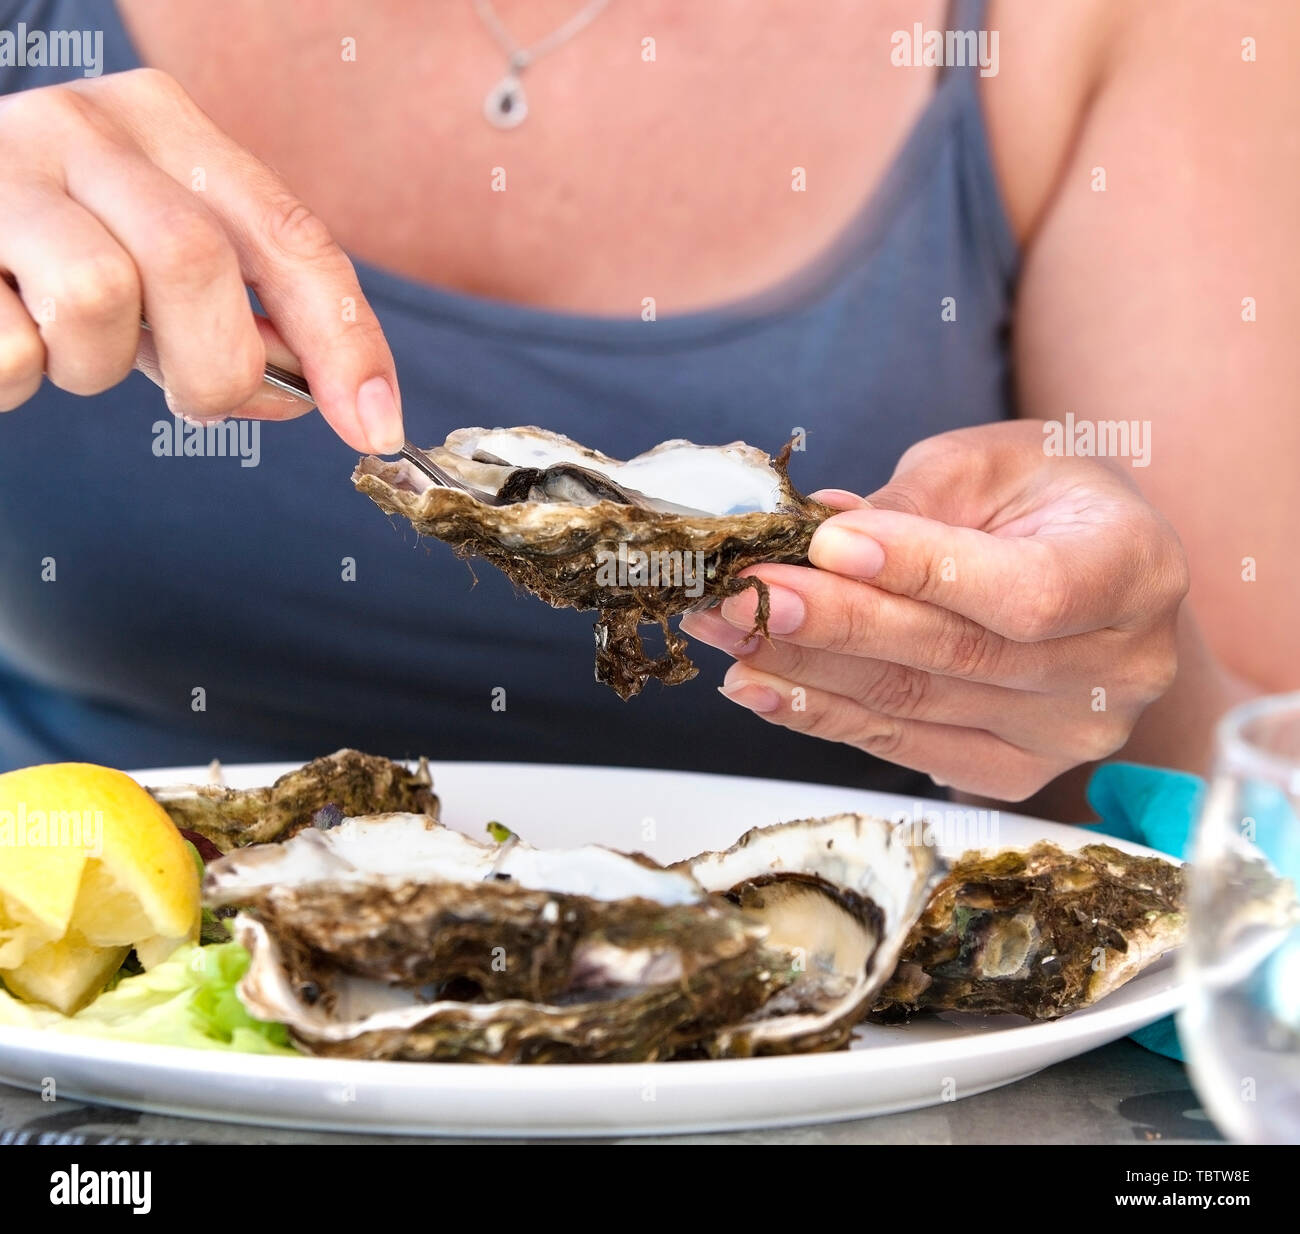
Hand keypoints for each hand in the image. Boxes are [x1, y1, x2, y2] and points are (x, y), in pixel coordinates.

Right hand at [0, 69, 402, 451]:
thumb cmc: (53, 248)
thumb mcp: (157, 261)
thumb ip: (235, 313)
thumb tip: (318, 394)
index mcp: (167, 127)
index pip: (289, 234)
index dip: (345, 340)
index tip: (374, 425)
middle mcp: (86, 125)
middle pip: (197, 263)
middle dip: (215, 369)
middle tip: (192, 399)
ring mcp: (2, 166)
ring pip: (99, 299)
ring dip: (98, 368)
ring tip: (69, 345)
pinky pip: (12, 347)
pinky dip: (20, 375)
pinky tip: (8, 332)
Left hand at [680, 421, 1189, 800]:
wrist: (1095, 568)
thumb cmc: (1047, 498)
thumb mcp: (997, 460)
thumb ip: (917, 500)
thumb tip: (818, 537)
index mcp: (1133, 571)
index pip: (1025, 592)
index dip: (921, 571)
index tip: (825, 544)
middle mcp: (1115, 670)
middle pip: (953, 657)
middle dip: (828, 620)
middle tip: (737, 589)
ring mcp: (1064, 735)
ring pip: (912, 706)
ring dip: (801, 668)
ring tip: (725, 627)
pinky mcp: (1011, 770)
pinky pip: (902, 745)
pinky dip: (821, 714)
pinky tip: (759, 683)